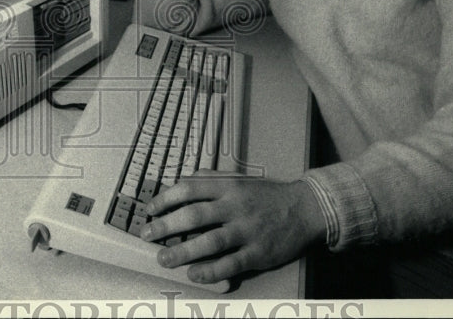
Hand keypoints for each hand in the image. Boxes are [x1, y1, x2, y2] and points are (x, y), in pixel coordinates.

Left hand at [141, 171, 325, 284]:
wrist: (305, 208)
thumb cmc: (268, 195)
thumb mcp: (240, 178)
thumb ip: (211, 179)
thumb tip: (183, 180)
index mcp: (229, 186)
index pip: (189, 189)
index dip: (165, 199)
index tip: (150, 209)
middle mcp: (235, 206)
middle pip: (194, 215)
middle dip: (165, 226)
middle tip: (147, 234)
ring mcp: (247, 230)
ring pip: (209, 242)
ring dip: (182, 252)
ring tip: (163, 258)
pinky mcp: (258, 253)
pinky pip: (229, 264)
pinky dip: (209, 271)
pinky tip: (193, 274)